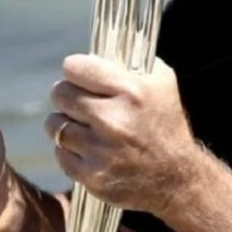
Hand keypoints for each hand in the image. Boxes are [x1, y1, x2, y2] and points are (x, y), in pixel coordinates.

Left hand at [45, 54, 199, 215]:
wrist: (177, 179)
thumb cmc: (166, 124)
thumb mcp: (161, 82)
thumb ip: (130, 61)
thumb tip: (96, 52)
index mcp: (130, 92)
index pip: (74, 67)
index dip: (75, 70)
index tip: (80, 76)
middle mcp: (113, 120)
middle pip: (60, 94)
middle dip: (67, 94)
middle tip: (78, 101)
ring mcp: (100, 151)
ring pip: (54, 124)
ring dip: (64, 122)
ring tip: (82, 125)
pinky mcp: (92, 176)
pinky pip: (60, 152)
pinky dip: (68, 149)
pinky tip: (86, 147)